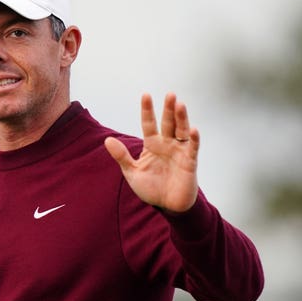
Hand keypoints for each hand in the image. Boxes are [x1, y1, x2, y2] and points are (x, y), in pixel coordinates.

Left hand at [104, 93, 199, 212]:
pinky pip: (192, 148)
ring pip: (181, 131)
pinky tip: (193, 129)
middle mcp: (167, 145)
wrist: (167, 206)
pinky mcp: (190, 162)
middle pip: (168, 123)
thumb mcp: (132, 172)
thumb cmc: (151, 188)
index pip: (149, 124)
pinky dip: (194, 139)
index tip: (145, 95)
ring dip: (182, 118)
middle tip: (170, 94)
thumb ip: (122, 156)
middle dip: (168, 109)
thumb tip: (107, 140)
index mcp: (152, 145)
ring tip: (180, 104)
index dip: (147, 110)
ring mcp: (179, 152)